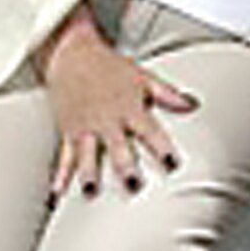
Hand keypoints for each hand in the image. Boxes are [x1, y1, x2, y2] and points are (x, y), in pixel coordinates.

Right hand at [39, 29, 197, 200]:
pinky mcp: (67, 131)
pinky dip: (59, 175)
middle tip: (133, 186)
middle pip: (117, 147)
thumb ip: (167, 94)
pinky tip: (56, 194)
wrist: (73, 56)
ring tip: (91, 193)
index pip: (149, 131)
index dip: (162, 148)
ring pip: (87, 155)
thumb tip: (193, 104)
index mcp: (129, 108)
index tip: (173, 164)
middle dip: (125, 167)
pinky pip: (63, 156)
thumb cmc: (111, 67)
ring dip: (89, 174)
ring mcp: (85, 127)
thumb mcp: (143, 76)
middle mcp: (107, 120)